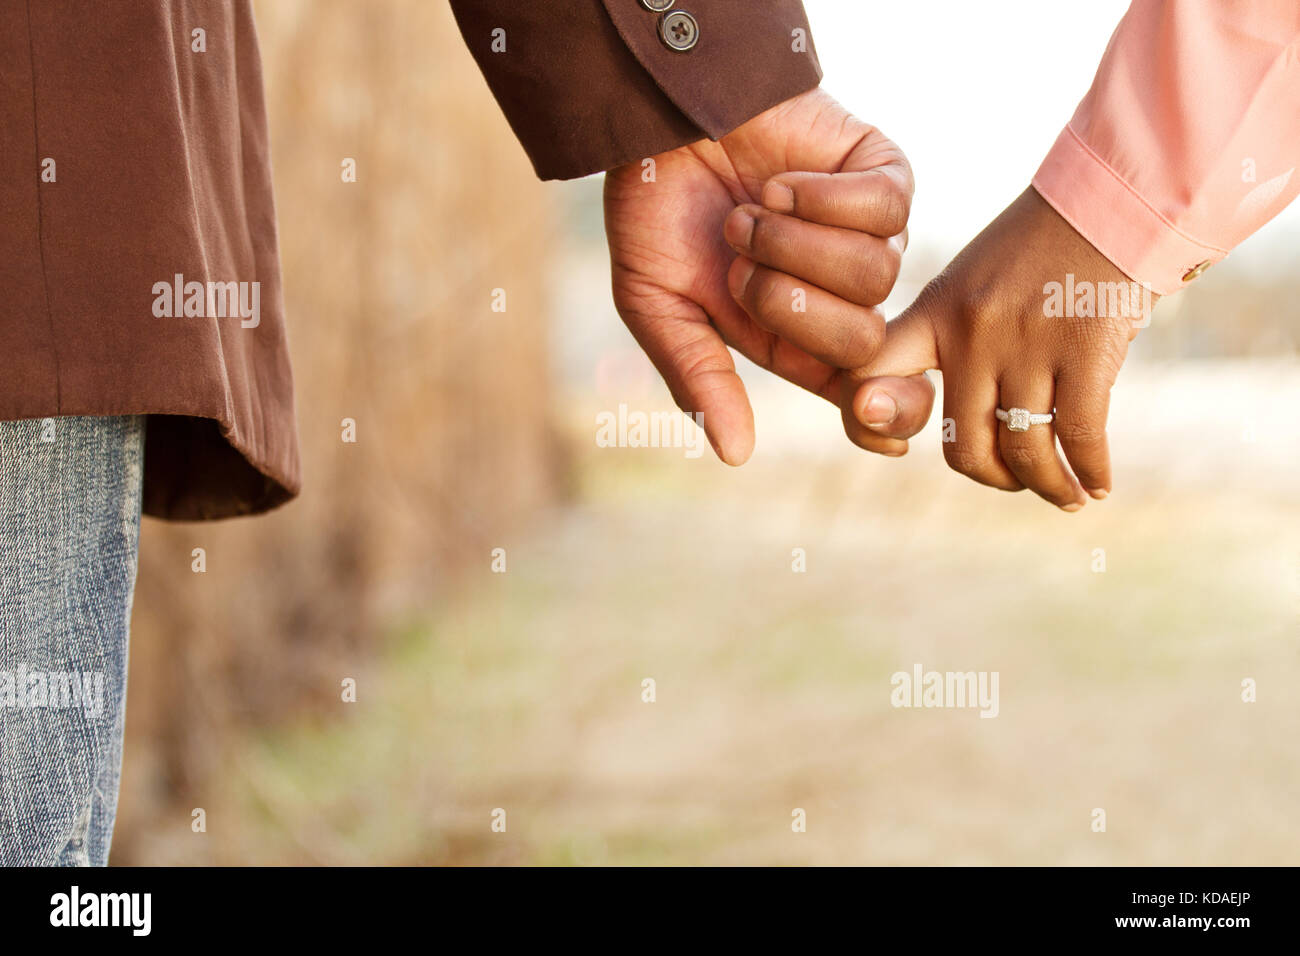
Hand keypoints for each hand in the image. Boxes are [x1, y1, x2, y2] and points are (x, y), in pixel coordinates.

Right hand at [604, 87, 933, 464]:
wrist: (660, 115)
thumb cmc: (657, 208)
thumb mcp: (656, 304)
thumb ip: (697, 375)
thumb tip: (734, 454)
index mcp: (793, 337)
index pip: (861, 392)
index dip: (883, 416)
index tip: (875, 425)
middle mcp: (840, 294)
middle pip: (864, 340)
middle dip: (791, 304)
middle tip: (739, 264)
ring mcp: (867, 234)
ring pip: (874, 273)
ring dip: (795, 243)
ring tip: (750, 213)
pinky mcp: (881, 175)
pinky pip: (885, 207)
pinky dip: (824, 198)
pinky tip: (781, 184)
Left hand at [848, 187, 1153, 508]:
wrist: (1111, 200)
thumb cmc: (1040, 250)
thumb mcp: (971, 281)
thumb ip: (948, 338)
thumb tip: (952, 416)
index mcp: (935, 313)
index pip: (867, 374)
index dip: (867, 424)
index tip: (896, 446)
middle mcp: (972, 334)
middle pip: (962, 445)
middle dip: (992, 477)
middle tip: (1014, 479)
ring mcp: (1027, 344)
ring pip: (1023, 451)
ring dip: (1049, 487)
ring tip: (1067, 496)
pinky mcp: (1084, 351)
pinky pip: (1079, 436)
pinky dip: (1090, 474)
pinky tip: (1099, 485)